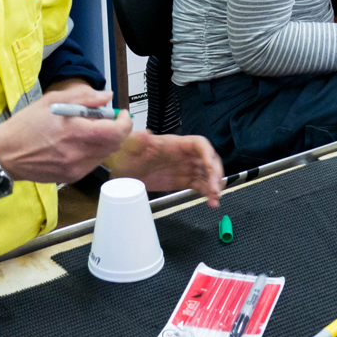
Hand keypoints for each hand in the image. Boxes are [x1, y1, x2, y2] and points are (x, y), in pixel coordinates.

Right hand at [0, 88, 131, 184]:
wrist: (5, 154)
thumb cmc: (26, 125)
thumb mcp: (53, 101)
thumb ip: (84, 98)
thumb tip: (107, 97)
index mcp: (73, 132)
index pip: (115, 131)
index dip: (124, 122)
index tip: (121, 114)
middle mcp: (77, 153)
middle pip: (114, 144)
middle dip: (116, 130)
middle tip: (106, 120)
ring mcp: (74, 168)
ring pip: (105, 154)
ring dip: (104, 141)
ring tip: (87, 131)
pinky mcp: (71, 177)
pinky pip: (92, 163)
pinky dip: (92, 152)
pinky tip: (78, 144)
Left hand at [108, 131, 224, 207]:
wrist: (120, 169)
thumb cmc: (126, 154)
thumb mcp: (130, 146)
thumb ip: (137, 140)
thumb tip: (144, 135)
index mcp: (175, 144)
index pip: (199, 144)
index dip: (208, 154)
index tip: (211, 167)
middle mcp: (183, 155)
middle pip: (208, 160)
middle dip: (215, 174)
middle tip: (215, 189)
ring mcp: (184, 168)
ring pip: (207, 174)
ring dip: (214, 186)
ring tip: (214, 199)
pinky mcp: (182, 181)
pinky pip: (200, 185)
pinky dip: (207, 193)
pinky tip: (210, 202)